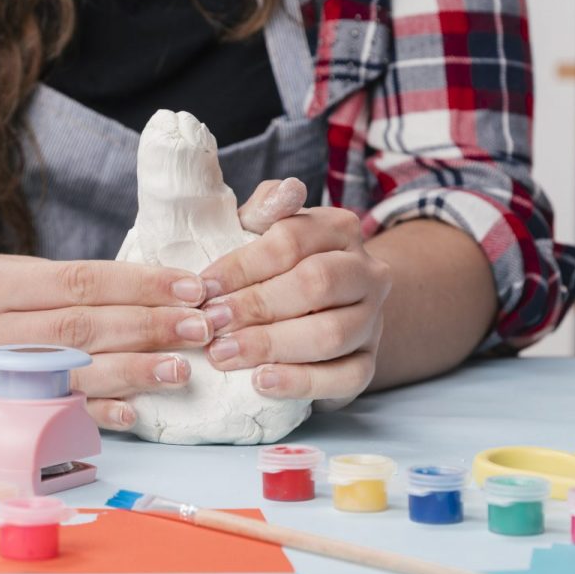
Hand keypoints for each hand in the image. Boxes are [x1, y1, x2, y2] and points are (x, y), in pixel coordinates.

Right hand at [0, 253, 212, 428]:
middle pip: (78, 330)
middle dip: (146, 327)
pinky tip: (132, 413)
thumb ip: (60, 283)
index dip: (138, 285)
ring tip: (181, 368)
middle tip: (199, 326)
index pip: (77, 283)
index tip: (188, 285)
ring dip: (131, 373)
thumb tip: (147, 291)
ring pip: (67, 375)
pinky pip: (45, 418)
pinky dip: (91, 417)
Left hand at [198, 178, 390, 408]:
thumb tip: (284, 191)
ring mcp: (372, 320)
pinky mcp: (368, 364)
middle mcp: (366, 271)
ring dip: (271, 346)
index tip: (203, 288)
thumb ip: (263, 212)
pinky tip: (261, 382)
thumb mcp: (262, 233)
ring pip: (331, 334)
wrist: (320, 312)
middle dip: (256, 306)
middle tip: (210, 324)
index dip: (243, 266)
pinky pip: (344, 378)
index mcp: (339, 229)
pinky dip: (300, 382)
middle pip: (316, 284)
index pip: (292, 241)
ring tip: (224, 355)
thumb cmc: (276, 269)